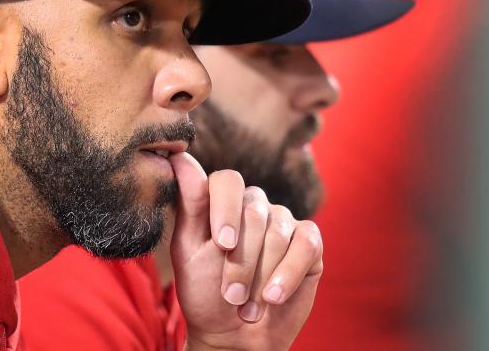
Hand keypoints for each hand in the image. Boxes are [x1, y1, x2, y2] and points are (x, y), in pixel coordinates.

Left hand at [168, 153, 322, 350]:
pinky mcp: (309, 243)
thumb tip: (179, 155)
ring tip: (248, 306)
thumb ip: (190, 203)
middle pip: (253, 212)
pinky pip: (306, 245)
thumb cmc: (205, 291)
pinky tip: (273, 297)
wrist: (234, 335)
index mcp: (220, 201)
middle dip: (241, 260)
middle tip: (231, 295)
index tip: (222, 245)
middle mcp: (253, 205)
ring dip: (261, 276)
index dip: (226, 209)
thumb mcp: (189, 249)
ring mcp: (283, 222)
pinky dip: (288, 274)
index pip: (227, 181)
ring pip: (278, 233)